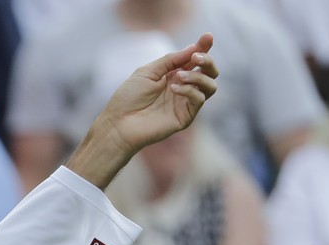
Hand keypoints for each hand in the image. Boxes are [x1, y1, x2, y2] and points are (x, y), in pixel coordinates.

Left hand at [100, 33, 217, 152]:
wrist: (117, 124)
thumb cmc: (128, 98)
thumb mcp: (148, 71)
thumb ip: (170, 60)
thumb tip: (194, 47)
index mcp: (174, 75)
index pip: (196, 59)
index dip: (204, 47)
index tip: (207, 36)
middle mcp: (183, 88)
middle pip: (210, 72)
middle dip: (207, 61)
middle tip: (196, 57)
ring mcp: (185, 103)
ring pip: (210, 86)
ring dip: (198, 76)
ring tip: (179, 76)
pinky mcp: (185, 117)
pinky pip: (199, 99)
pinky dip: (189, 90)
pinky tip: (173, 88)